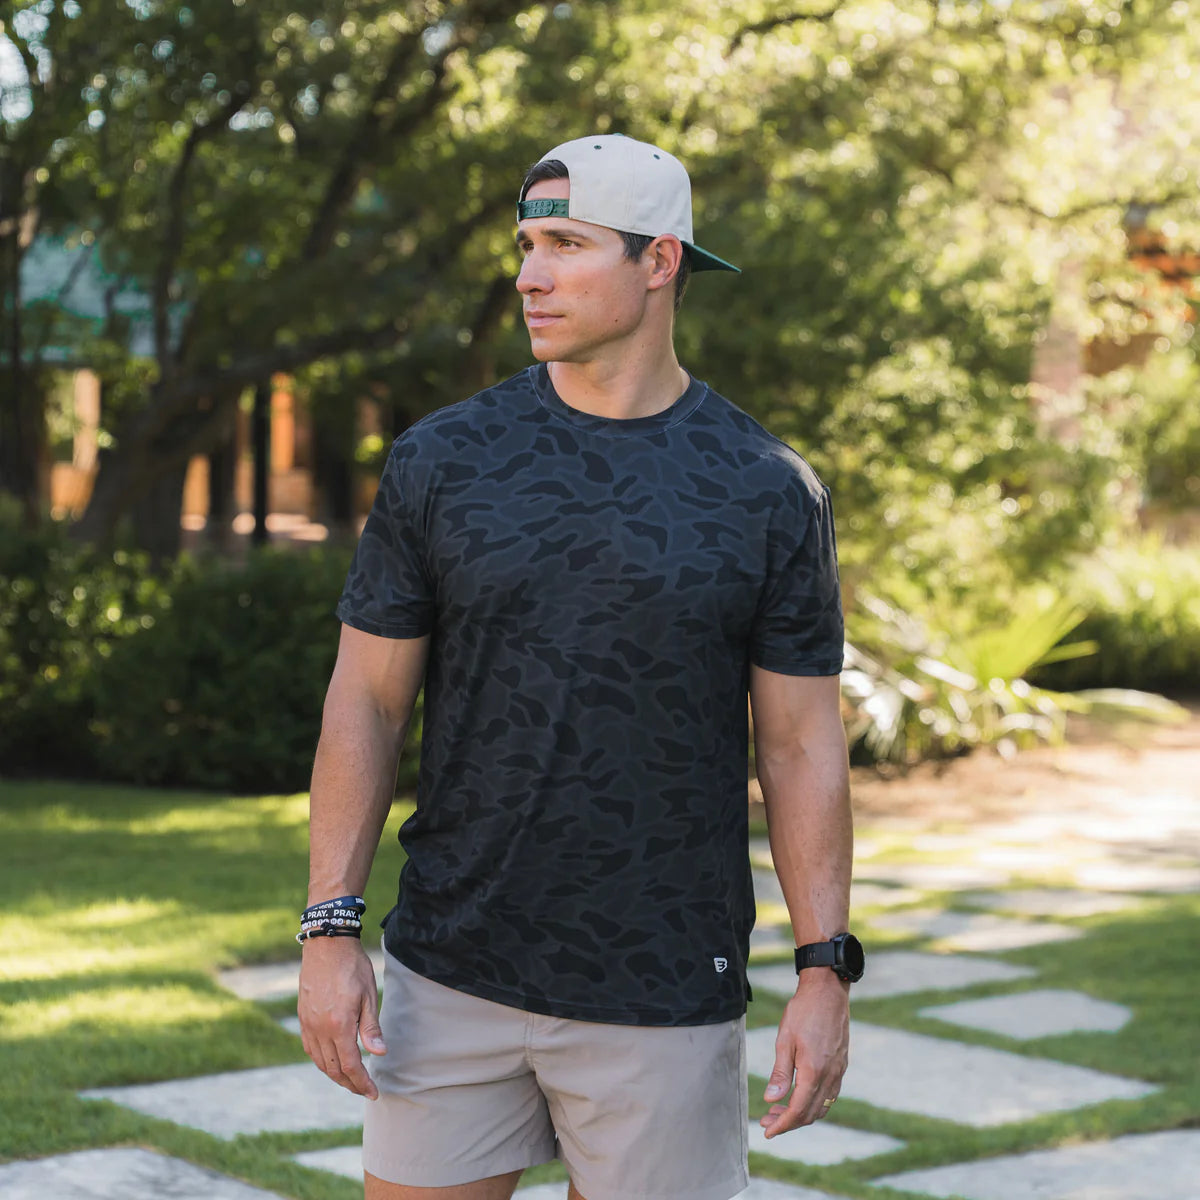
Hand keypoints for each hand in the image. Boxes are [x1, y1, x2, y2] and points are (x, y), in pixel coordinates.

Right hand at [298, 937, 386, 1098]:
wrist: (327, 945)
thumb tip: (379, 1053)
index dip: (362, 1083)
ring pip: (320, 1061)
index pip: (351, 1065)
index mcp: (339, 1025)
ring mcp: (308, 1024)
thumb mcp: (368, 995)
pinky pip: (311, 1048)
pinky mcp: (303, 1017)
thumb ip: (371, 1027)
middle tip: (364, 1089)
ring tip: (351, 1079)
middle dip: (350, 1084)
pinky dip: (322, 1060)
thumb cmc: (352, 967)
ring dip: (335, 1075)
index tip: (373, 1092)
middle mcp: (320, 1029)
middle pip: (334, 1069)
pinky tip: (332, 1060)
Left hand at [759, 970, 848, 1137]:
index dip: (783, 1125)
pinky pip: (830, 1093)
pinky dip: (814, 1102)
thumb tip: (770, 1099)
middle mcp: (830, 1075)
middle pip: (811, 1113)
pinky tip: (800, 1095)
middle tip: (767, 1121)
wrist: (828, 991)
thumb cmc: (803, 1011)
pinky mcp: (841, 1064)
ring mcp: (839, 1070)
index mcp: (815, 1071)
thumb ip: (780, 1073)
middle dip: (789, 1122)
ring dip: (801, 1113)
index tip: (768, 1131)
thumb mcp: (785, 1040)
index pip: (798, 1110)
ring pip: (822, 1105)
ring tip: (780, 1110)